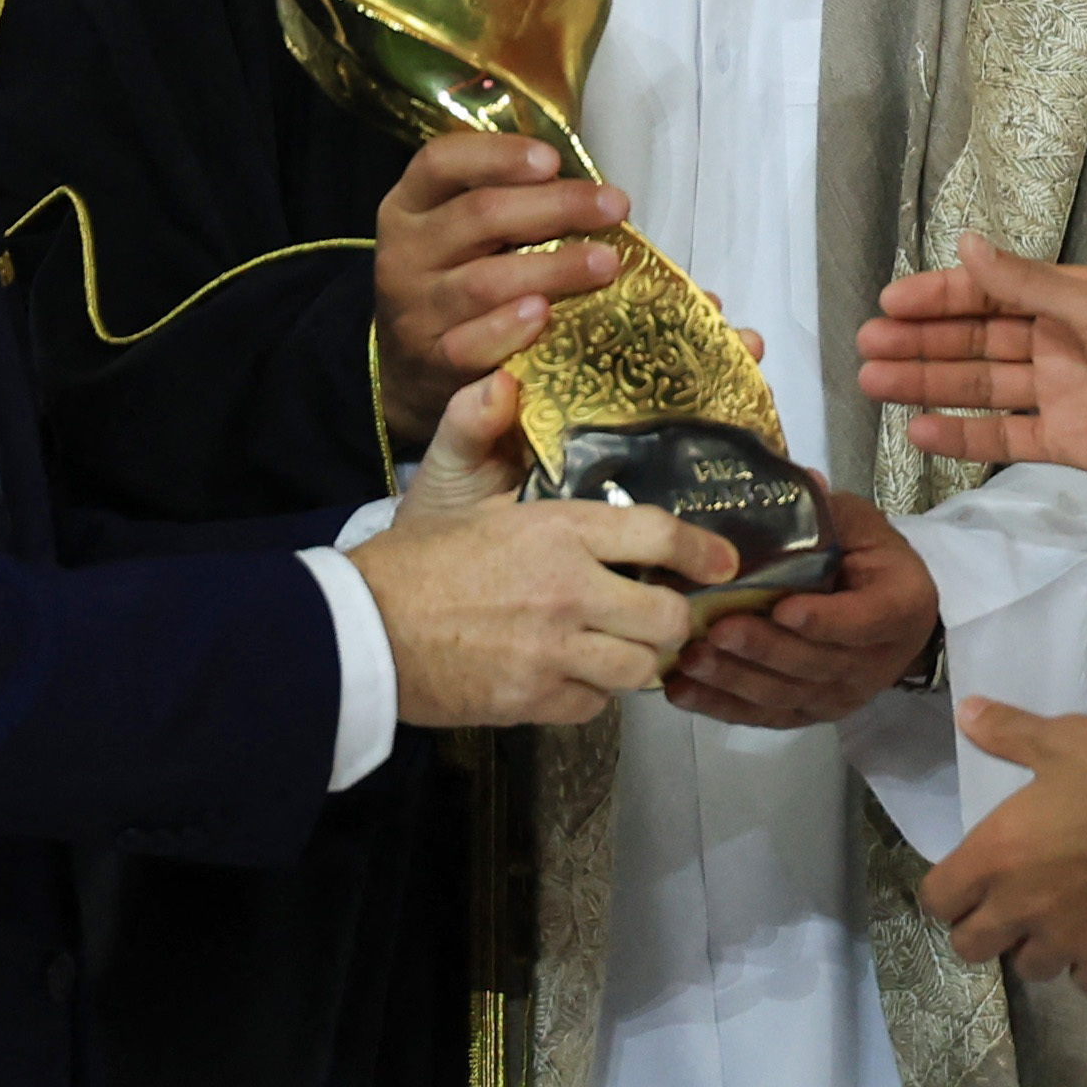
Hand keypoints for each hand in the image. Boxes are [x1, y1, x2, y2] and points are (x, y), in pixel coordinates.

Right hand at [348, 388, 738, 728]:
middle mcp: (569, 590)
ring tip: (621, 646)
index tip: (723, 561)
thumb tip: (503, 379)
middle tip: (663, 613)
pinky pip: (595, 706)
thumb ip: (487, 432)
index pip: (657, 535)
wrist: (363, 629)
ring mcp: (555, 651)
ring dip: (634, 660)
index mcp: (557, 529)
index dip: (702, 550)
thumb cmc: (415, 558)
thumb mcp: (457, 488)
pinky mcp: (535, 700)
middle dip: (673, 619)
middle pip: (666, 618)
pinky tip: (572, 673)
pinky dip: (591, 693)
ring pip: (639, 669)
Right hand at [373, 135, 626, 443]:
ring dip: (553, 269)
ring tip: (605, 262)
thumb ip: (504, 200)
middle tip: (614, 206)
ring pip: (483, 281)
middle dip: (555, 206)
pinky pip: (470, 344)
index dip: (498, 155)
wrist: (413, 364)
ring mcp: (415, 309)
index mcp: (409, 205)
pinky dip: (508, 329)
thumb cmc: (455, 276)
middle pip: (478, 216)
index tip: (553, 159)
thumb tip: (585, 186)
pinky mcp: (431, 360)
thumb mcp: (458, 229)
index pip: (440, 162)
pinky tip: (544, 314)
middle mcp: (404, 252)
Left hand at [663, 491, 939, 728]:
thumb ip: (831, 513)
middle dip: (763, 649)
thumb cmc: (871, 560)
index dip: (824, 620)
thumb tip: (802, 482)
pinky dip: (721, 707)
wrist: (890, 613)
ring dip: (734, 680)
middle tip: (717, 630)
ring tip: (691, 659)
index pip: (863, 621)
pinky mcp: (808, 713)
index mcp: (900, 608)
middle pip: (815, 664)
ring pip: (785, 695)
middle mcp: (875, 663)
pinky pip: (764, 716)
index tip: (784, 608)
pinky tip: (682, 691)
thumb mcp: (862, 526)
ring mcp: (840, 696)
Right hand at [855, 233, 1086, 498]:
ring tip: (873, 383)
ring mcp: (1060, 393)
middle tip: (865, 347)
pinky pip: (1004, 435)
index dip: (938, 295)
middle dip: (921, 341)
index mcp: (1068, 300)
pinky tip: (920, 430)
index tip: (888, 303)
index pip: (989, 291)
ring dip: (929, 383)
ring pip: (981, 385)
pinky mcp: (1068, 442)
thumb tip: (966, 242)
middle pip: (976, 338)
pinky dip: (962, 434)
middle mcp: (1056, 342)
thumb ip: (1029, 284)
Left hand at [923, 699, 1086, 991]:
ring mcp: (1068, 942)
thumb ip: (1008, 732)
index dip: (946, 891)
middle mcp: (1022, 907)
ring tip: (1054, 920)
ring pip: (1029, 968)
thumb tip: (966, 711)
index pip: (937, 899)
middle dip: (980, 929)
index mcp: (997, 855)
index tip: (964, 880)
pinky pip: (1083, 981)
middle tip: (1004, 905)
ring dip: (1034, 947)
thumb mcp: (1062, 740)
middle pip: (971, 947)